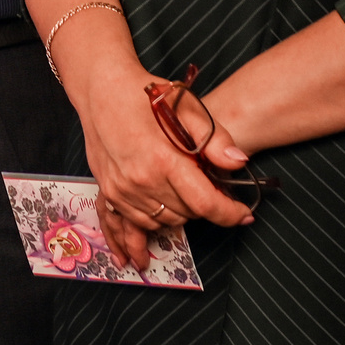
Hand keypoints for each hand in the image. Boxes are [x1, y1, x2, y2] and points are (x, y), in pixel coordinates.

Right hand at [77, 65, 253, 269]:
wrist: (101, 87)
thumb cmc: (145, 93)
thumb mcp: (186, 106)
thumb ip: (214, 138)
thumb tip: (238, 163)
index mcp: (164, 159)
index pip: (205, 202)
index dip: (229, 213)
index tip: (243, 214)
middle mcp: (141, 180)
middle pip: (186, 214)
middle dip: (205, 206)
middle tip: (210, 189)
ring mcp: (122, 189)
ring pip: (163, 222)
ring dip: (180, 215)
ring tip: (187, 200)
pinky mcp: (109, 191)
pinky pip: (130, 225)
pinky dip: (142, 234)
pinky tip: (138, 256)